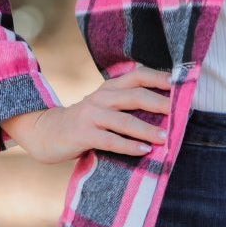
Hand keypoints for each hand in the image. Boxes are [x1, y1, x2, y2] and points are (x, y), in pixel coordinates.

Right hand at [0, 64, 172, 164]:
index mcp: (110, 87)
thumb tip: (167, 112)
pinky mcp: (83, 134)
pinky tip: (143, 151)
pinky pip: (110, 140)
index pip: (137, 75)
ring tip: (165, 138)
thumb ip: (127, 104)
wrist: (45, 132)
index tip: (180, 84)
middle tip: (180, 113)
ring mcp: (91, 115)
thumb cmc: (85, 121)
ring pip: (124, 120)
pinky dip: (128, 145)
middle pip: (135, 95)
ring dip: (147, 129)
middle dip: (160, 104)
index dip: (159, 78)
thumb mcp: (104, 106)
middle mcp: (101, 97)